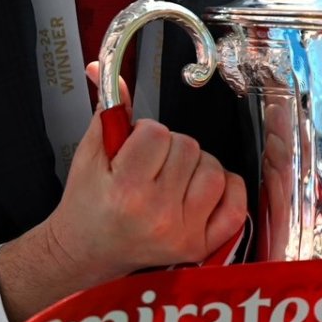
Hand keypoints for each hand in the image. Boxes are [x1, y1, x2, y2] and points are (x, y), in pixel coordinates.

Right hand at [0, 66, 246, 321]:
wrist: (86, 254)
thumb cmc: (88, 204)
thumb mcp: (90, 155)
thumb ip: (107, 110)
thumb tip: (103, 67)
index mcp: (126, 190)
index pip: (157, 133)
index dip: (146, 134)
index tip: (135, 149)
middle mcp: (158, 215)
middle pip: (189, 147)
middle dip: (170, 149)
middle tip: (151, 167)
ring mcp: (184, 233)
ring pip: (214, 170)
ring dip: (196, 167)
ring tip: (171, 179)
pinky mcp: (201, 246)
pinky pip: (235, 203)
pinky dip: (225, 189)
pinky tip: (200, 190)